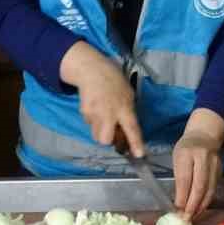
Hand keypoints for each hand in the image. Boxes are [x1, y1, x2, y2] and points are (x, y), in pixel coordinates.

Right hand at [61, 42, 143, 157]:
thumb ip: (128, 113)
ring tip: (103, 115)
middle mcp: (109, 112)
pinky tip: (96, 107)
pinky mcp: (84, 111)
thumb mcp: (128, 94)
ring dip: (100, 130)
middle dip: (108, 140)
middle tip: (111, 130)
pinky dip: (93, 120)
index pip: (132, 128)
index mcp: (124, 107)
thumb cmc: (114, 81)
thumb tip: (126, 131)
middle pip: (105, 140)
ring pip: (96, 134)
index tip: (139, 155)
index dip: (136, 143)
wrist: (92, 70)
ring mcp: (94, 113)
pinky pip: (89, 124)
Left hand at [172, 109, 223, 218]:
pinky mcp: (220, 170)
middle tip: (186, 218)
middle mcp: (202, 158)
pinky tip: (200, 209)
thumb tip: (178, 202)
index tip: (177, 210)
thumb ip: (178, 177)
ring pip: (209, 189)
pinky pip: (213, 188)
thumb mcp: (177, 158)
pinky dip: (206, 201)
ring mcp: (214, 164)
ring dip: (201, 206)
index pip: (185, 178)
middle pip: (199, 185)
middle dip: (192, 204)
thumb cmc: (186, 148)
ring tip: (193, 217)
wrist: (205, 135)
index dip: (182, 195)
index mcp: (186, 153)